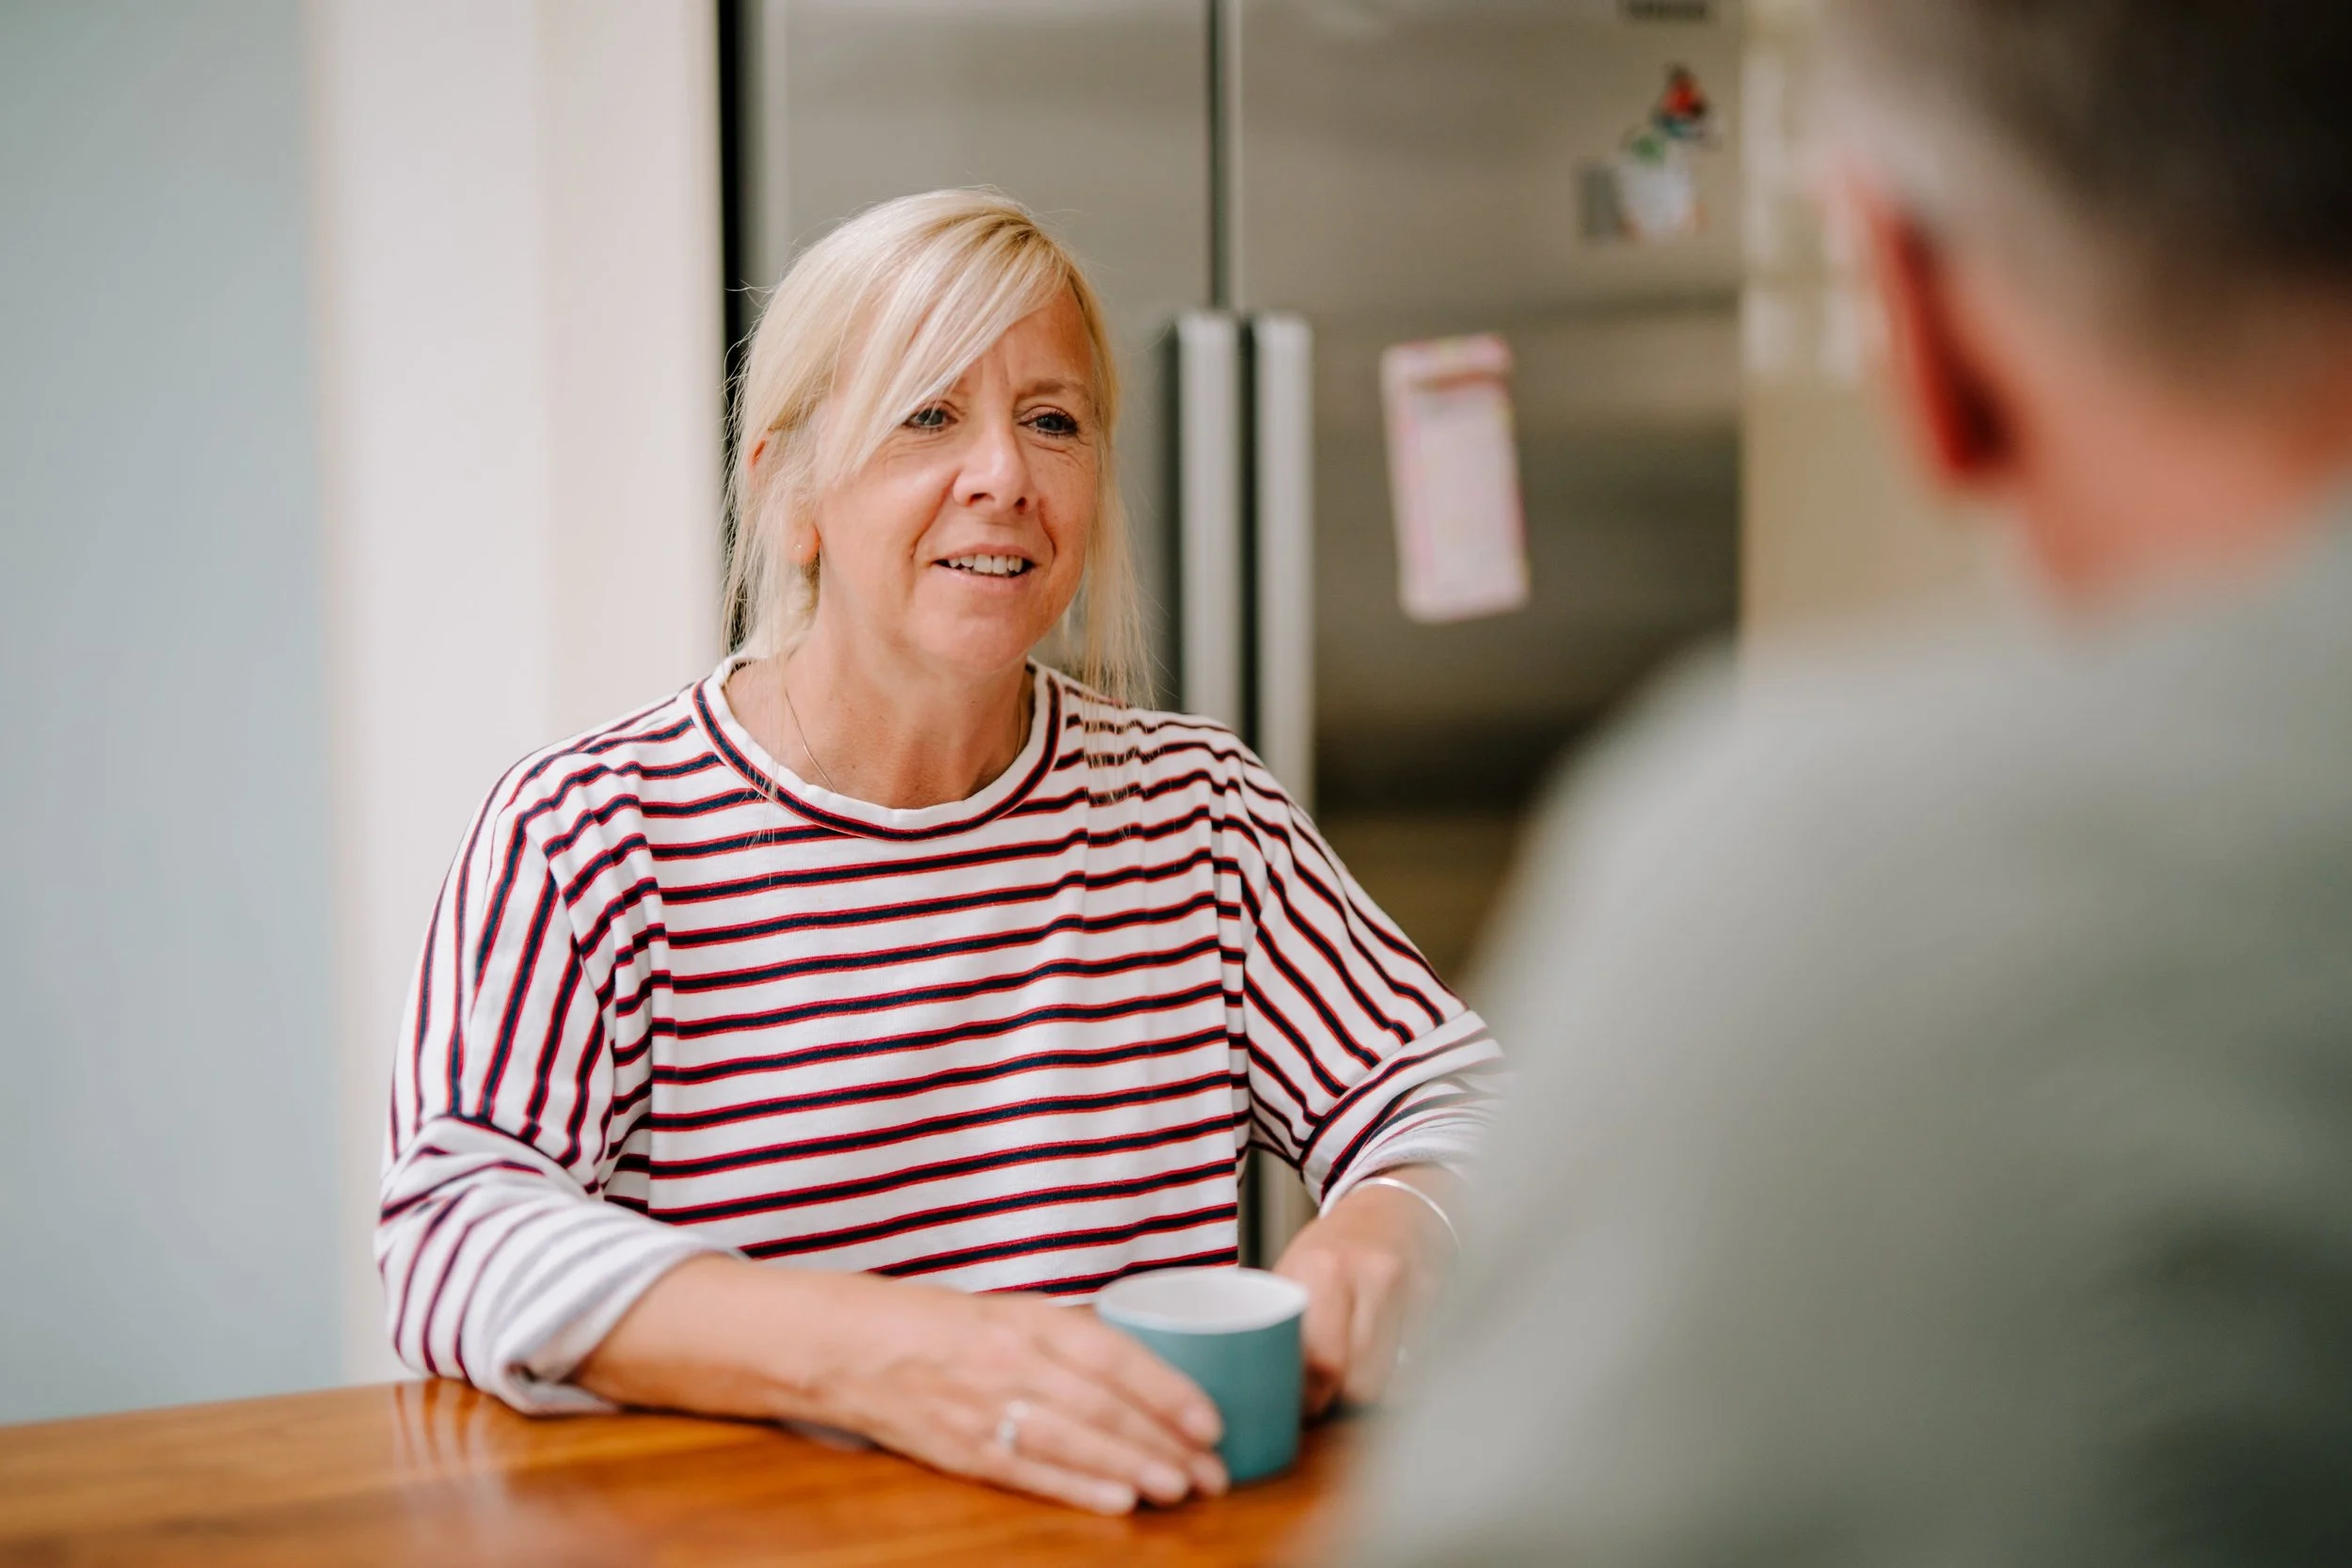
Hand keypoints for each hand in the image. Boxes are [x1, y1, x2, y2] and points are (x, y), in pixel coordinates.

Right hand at [576, 1257, 1226, 1514]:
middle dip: (1164, 1440)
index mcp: (1020, 1318)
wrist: (828, 1343)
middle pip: (1100, 1405)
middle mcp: (1002, 1359)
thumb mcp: (1000, 1313)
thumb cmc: (925, 1323)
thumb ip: (1063, 1340)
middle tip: (1215, 1468)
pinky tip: (1117, 1502)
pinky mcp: (953, 1448)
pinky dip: (1075, 1487)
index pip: (1110, 1352)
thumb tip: (1141, 1372)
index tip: (1210, 1415)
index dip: (1164, 1388)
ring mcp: (976, 1408)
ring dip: (1132, 1468)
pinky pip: (1024, 1471)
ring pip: (1070, 1441)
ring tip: (1182, 1489)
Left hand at [1273, 1166, 1458, 1414]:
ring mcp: (1414, 1288)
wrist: (1390, 1210)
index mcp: (1324, 1268)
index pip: (1321, 1363)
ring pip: (1393, 1384)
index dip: (1310, 1398)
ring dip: (1370, 1388)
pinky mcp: (1440, 1304)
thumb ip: (1283, 1325)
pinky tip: (1386, 1353)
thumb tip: (1263, 1384)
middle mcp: (1373, 1276)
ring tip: (1354, 1369)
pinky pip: (1418, 1367)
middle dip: (1339, 1398)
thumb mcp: (1294, 1272)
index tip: (1301, 1407)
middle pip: (1361, 1382)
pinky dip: (1400, 1374)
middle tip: (1326, 1391)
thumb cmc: (1334, 1249)